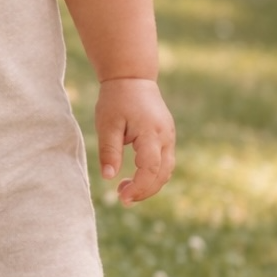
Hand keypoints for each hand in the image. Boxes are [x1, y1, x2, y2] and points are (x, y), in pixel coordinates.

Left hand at [95, 77, 174, 204]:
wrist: (132, 78)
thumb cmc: (117, 99)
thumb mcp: (107, 124)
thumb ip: (109, 151)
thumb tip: (108, 177)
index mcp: (151, 133)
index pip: (151, 169)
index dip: (139, 187)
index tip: (122, 197)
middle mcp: (165, 136)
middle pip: (162, 174)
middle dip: (144, 191)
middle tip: (122, 199)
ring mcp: (169, 136)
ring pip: (166, 170)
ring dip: (149, 185)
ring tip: (125, 189)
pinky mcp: (167, 137)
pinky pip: (165, 162)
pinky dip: (153, 175)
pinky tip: (134, 178)